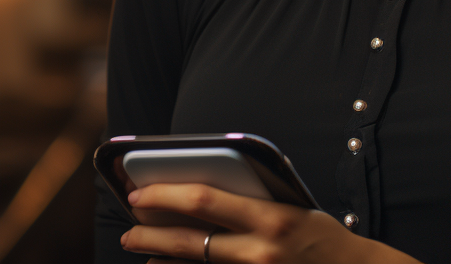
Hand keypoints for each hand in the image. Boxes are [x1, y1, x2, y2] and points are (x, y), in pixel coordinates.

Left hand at [121, 183, 420, 262]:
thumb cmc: (320, 235)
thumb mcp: (291, 206)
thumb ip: (252, 198)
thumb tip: (201, 193)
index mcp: (272, 218)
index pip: (206, 201)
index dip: (165, 195)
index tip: (139, 192)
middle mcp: (260, 252)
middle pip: (190, 241)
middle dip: (151, 234)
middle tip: (130, 228)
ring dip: (161, 259)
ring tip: (141, 249)